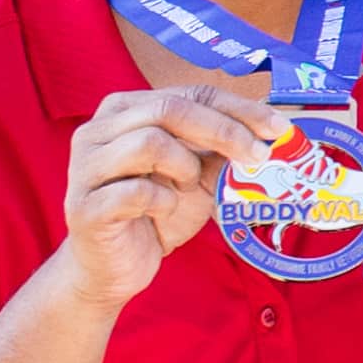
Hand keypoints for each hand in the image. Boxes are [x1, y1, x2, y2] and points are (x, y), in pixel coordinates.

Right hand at [55, 85, 253, 309]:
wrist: (113, 268)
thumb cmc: (154, 213)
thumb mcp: (196, 174)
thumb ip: (222, 149)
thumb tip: (274, 130)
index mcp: (124, 111)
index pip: (189, 94)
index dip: (238, 109)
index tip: (278, 128)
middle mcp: (97, 130)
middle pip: (169, 109)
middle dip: (223, 131)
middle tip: (257, 157)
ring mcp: (85, 167)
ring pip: (149, 143)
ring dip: (185, 167)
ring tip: (187, 187)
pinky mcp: (85, 207)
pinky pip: (136, 191)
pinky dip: (163, 202)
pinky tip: (163, 211)